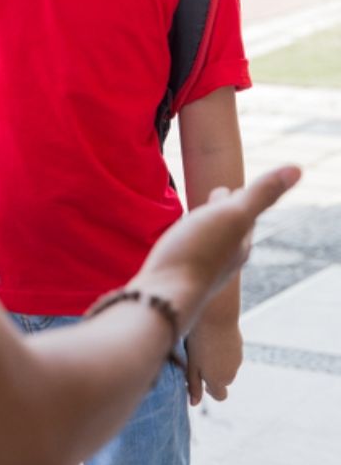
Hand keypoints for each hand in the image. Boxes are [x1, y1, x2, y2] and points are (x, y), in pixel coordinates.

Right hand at [132, 168, 299, 334]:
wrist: (165, 296)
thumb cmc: (197, 252)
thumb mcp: (232, 215)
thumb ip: (261, 194)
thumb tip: (298, 168)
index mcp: (240, 243)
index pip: (244, 214)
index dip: (238, 197)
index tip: (231, 188)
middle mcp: (226, 260)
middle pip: (229, 230)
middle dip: (224, 212)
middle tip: (216, 197)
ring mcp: (202, 271)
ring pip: (209, 243)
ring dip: (205, 227)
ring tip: (195, 218)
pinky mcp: (180, 279)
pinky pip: (188, 254)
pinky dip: (187, 242)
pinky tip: (175, 244)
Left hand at [185, 318, 242, 404]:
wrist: (216, 316)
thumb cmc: (199, 341)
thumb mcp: (192, 365)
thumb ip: (193, 385)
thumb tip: (194, 403)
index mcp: (219, 381)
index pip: (220, 396)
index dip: (210, 390)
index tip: (200, 377)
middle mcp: (231, 373)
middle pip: (223, 381)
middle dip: (212, 374)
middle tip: (198, 357)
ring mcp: (237, 360)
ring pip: (227, 367)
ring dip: (217, 361)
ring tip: (204, 344)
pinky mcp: (239, 346)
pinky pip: (230, 353)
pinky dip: (222, 350)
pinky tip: (212, 336)